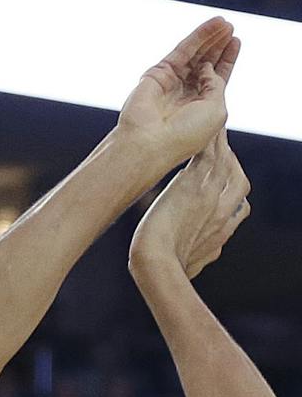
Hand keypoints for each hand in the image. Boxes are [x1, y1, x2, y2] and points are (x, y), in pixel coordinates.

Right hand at [116, 18, 239, 172]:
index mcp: (202, 106)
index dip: (226, 59)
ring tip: (226, 23)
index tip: (236, 42)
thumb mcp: (216, 109)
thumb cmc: (185, 134)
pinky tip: (213, 26)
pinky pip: (182, 50)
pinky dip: (198, 37)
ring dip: (211, 38)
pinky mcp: (158, 72)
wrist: (150, 141)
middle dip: (218, 46)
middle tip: (231, 28)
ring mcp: (171, 82)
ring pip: (195, 54)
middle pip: (205, 62)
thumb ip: (216, 84)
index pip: (217, 77)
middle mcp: (186, 93)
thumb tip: (206, 65)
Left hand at [131, 130, 250, 279]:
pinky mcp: (194, 185)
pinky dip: (210, 141)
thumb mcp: (191, 264)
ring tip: (214, 128)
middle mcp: (223, 212)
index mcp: (221, 231)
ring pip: (224, 163)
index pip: (239, 206)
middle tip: (221, 148)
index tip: (224, 181)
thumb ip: (197, 257)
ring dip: (221, 145)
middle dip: (232, 163)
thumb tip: (194, 264)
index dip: (233, 191)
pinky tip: (206, 130)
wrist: (158, 262)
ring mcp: (211, 197)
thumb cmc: (165, 267)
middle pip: (238, 180)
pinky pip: (208, 155)